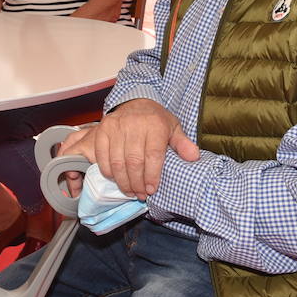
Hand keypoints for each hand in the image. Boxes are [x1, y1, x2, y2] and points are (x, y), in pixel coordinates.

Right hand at [69, 99, 198, 199]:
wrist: (135, 102)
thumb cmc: (156, 120)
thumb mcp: (173, 128)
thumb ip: (183, 144)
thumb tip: (193, 157)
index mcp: (155, 124)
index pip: (153, 155)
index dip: (152, 176)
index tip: (152, 189)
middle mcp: (134, 124)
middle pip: (134, 161)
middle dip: (137, 183)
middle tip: (141, 194)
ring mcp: (115, 127)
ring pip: (117, 162)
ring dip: (123, 181)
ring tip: (130, 191)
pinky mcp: (102, 130)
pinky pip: (102, 157)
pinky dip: (108, 172)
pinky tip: (117, 179)